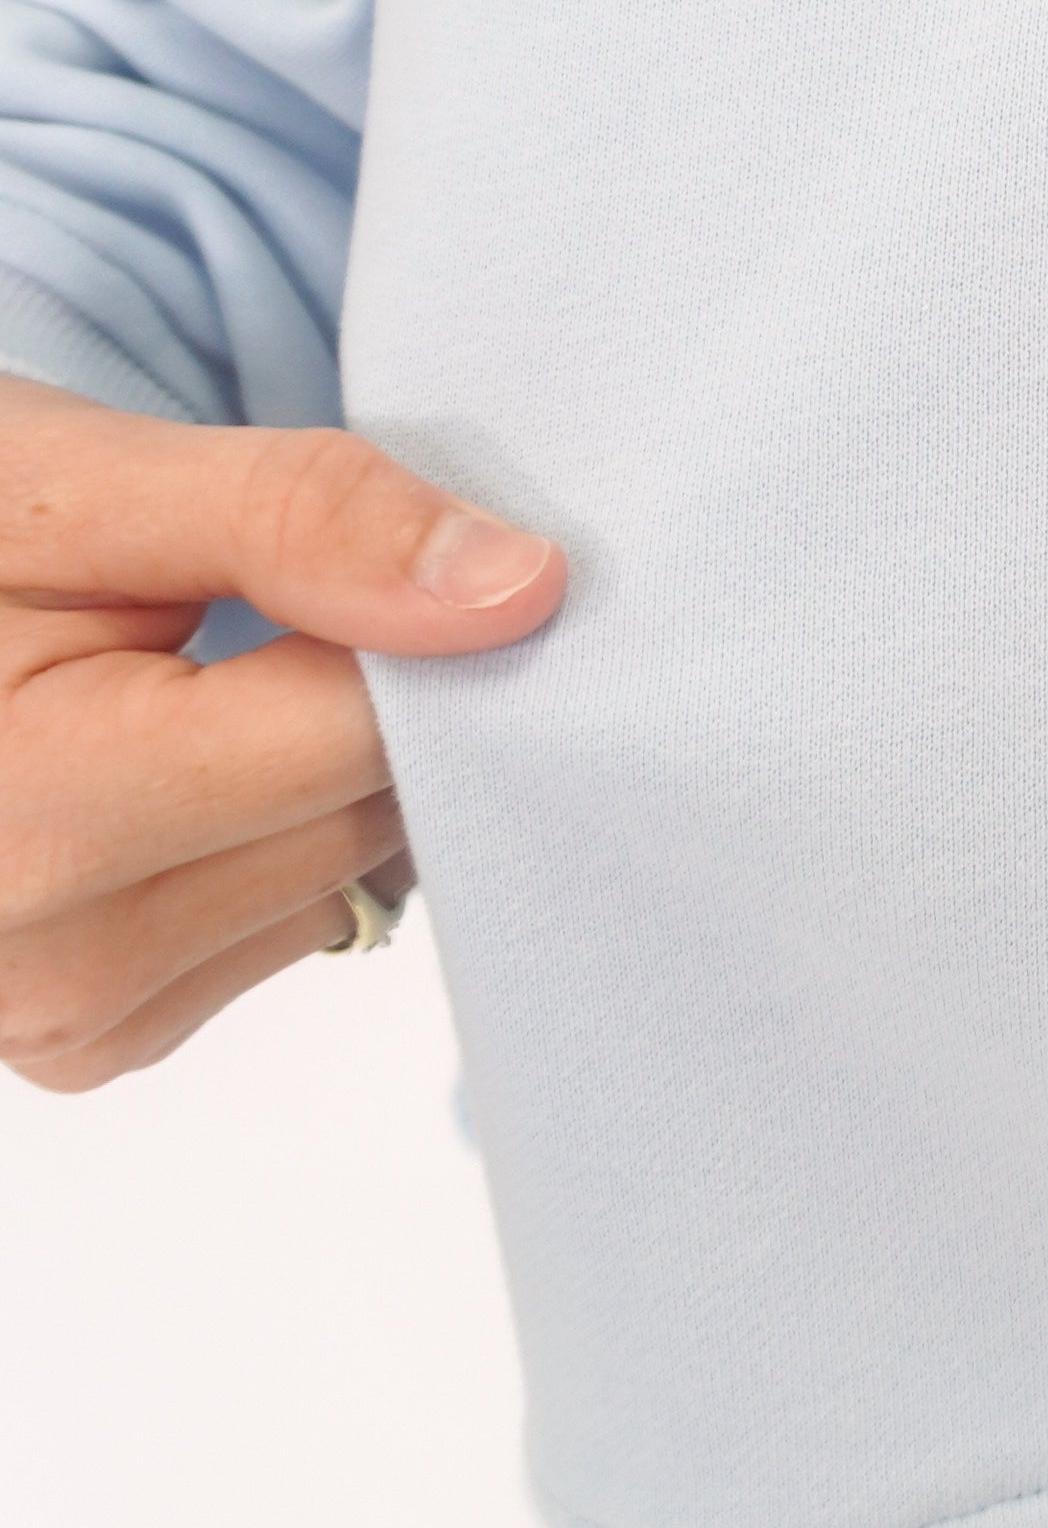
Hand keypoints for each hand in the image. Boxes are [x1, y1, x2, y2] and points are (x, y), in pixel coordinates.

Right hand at [0, 380, 562, 1094]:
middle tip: (273, 595)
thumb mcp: (87, 485)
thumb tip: (517, 592)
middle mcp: (34, 954)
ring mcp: (63, 1020)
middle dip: (374, 694)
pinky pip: (293, 928)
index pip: (355, 731)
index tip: (387, 542)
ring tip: (208, 672)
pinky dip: (285, 836)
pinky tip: (193, 758)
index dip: (412, 619)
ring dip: (327, 769)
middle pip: (361, 815)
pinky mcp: (91, 1042)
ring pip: (348, 879)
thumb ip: (300, 518)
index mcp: (24, 807)